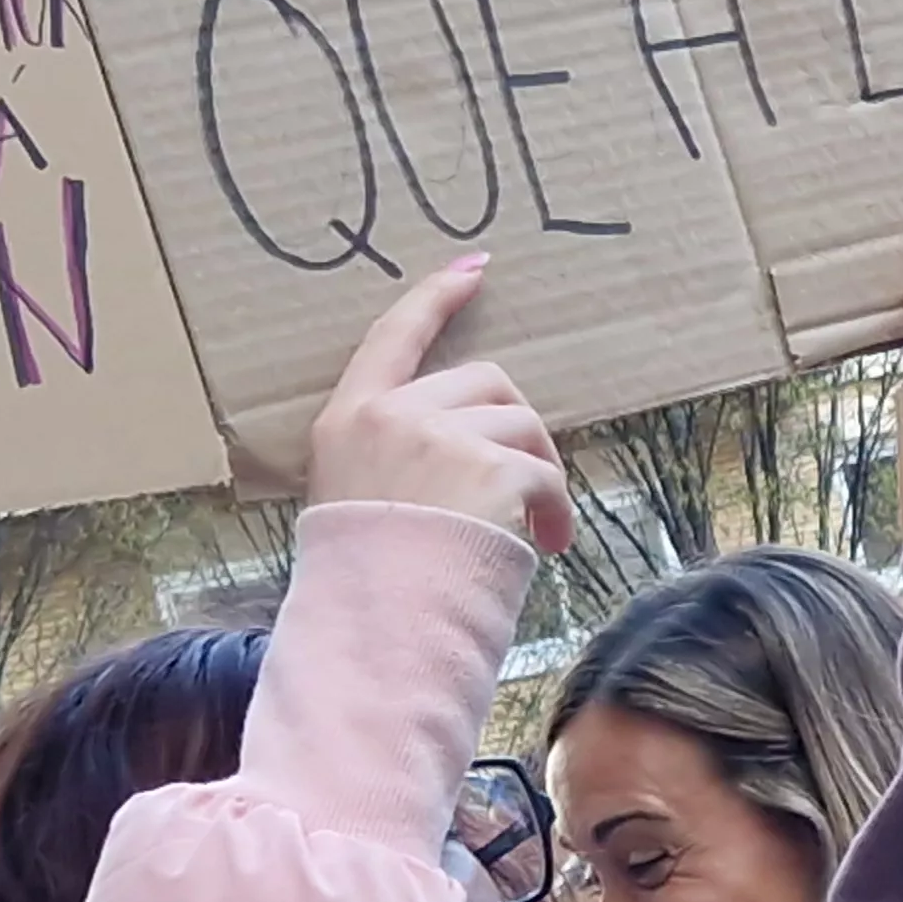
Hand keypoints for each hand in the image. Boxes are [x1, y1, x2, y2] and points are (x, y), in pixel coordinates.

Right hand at [307, 257, 576, 554]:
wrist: (379, 632)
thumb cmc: (369, 582)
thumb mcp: (354, 503)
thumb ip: (393, 461)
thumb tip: (461, 449)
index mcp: (346, 421)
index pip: (392, 337)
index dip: (434, 298)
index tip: (473, 268)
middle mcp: (390, 417)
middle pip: (484, 382)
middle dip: (516, 429)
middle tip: (528, 488)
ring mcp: (440, 436)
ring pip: (520, 425)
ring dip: (540, 475)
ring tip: (538, 531)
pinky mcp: (490, 464)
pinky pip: (544, 472)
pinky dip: (556, 509)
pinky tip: (548, 545)